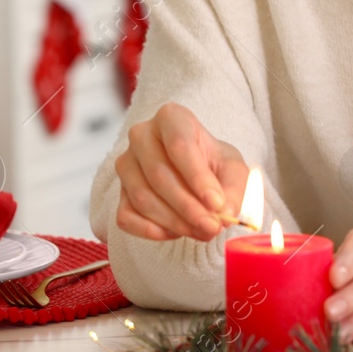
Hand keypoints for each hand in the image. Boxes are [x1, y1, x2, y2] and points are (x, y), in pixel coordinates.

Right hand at [113, 102, 249, 241]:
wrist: (193, 173)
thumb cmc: (212, 164)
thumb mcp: (232, 169)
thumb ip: (234, 189)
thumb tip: (226, 213)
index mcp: (171, 118)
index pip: (179, 145)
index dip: (198, 177)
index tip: (217, 204)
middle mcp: (141, 136)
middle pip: (159, 175)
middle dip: (188, 206)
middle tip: (212, 226)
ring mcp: (126, 164)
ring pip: (142, 197)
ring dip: (174, 221)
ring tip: (201, 231)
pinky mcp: (118, 192)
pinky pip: (125, 216)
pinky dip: (150, 231)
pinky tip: (175, 233)